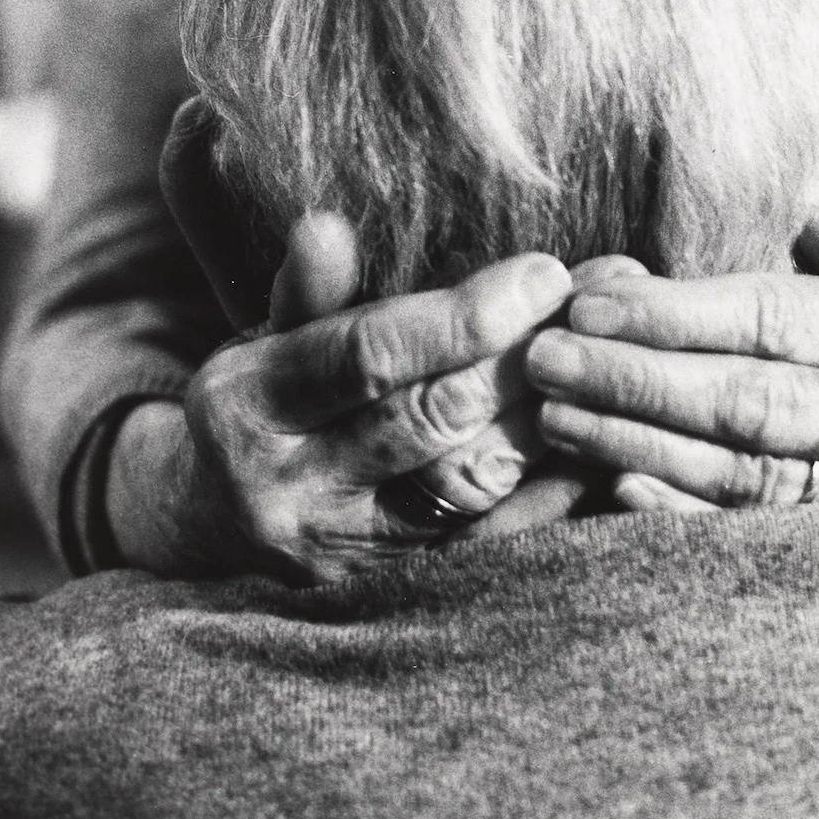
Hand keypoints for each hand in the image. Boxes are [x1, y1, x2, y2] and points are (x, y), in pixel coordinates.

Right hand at [106, 213, 571, 581]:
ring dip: (544, 417)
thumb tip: (326, 227)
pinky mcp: (389, 590)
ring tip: (605, 360)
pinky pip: (487, 539)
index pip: (369, 357)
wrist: (213, 528)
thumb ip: (306, 291)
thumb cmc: (259, 406)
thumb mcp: (260, 341)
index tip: (545, 274)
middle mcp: (288, 490)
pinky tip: (596, 440)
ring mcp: (341, 553)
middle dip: (519, 358)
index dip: (462, 317)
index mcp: (246, 410)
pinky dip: (546, 488)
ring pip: (466, 484)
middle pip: (428, 421)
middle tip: (596, 309)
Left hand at [525, 222, 818, 514]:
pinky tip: (613, 482)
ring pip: (741, 474)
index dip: (680, 314)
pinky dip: (680, 511)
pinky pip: (753, 534)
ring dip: (637, 443)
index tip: (596, 303)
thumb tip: (810, 210)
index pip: (779, 320)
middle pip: (748, 402)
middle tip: (546, 356)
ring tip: (556, 412)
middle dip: (636, 379)